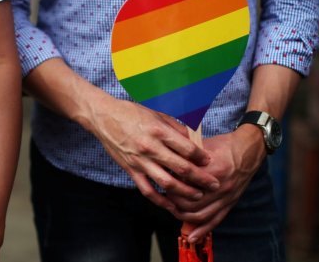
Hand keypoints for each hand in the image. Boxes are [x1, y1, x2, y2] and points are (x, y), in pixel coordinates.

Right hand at [86, 97, 219, 211]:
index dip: (201, 157)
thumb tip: (194, 141)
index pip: (187, 148)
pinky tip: (171, 205)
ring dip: (185, 192)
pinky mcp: (131, 170)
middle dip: (200, 178)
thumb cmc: (131, 113)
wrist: (104, 117)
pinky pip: (147, 190)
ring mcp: (140, 161)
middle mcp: (150, 147)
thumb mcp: (157, 114)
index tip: (210, 162)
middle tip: (214, 184)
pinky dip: (160, 200)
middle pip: (181, 168)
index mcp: (159, 131)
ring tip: (197, 196)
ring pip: (166, 183)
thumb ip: (176, 129)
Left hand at [167, 125, 266, 241]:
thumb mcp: (202, 145)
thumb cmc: (224, 145)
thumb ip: (186, 155)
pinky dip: (202, 230)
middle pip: (190, 202)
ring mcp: (226, 197)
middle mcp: (220, 186)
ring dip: (183, 216)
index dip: (171, 183)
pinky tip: (192, 237)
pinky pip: (215, 221)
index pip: (185, 184)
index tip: (164, 179)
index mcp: (213, 170)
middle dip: (174, 200)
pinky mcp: (230, 203)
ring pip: (200, 214)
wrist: (248, 150)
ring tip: (173, 210)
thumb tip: (167, 163)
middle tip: (166, 194)